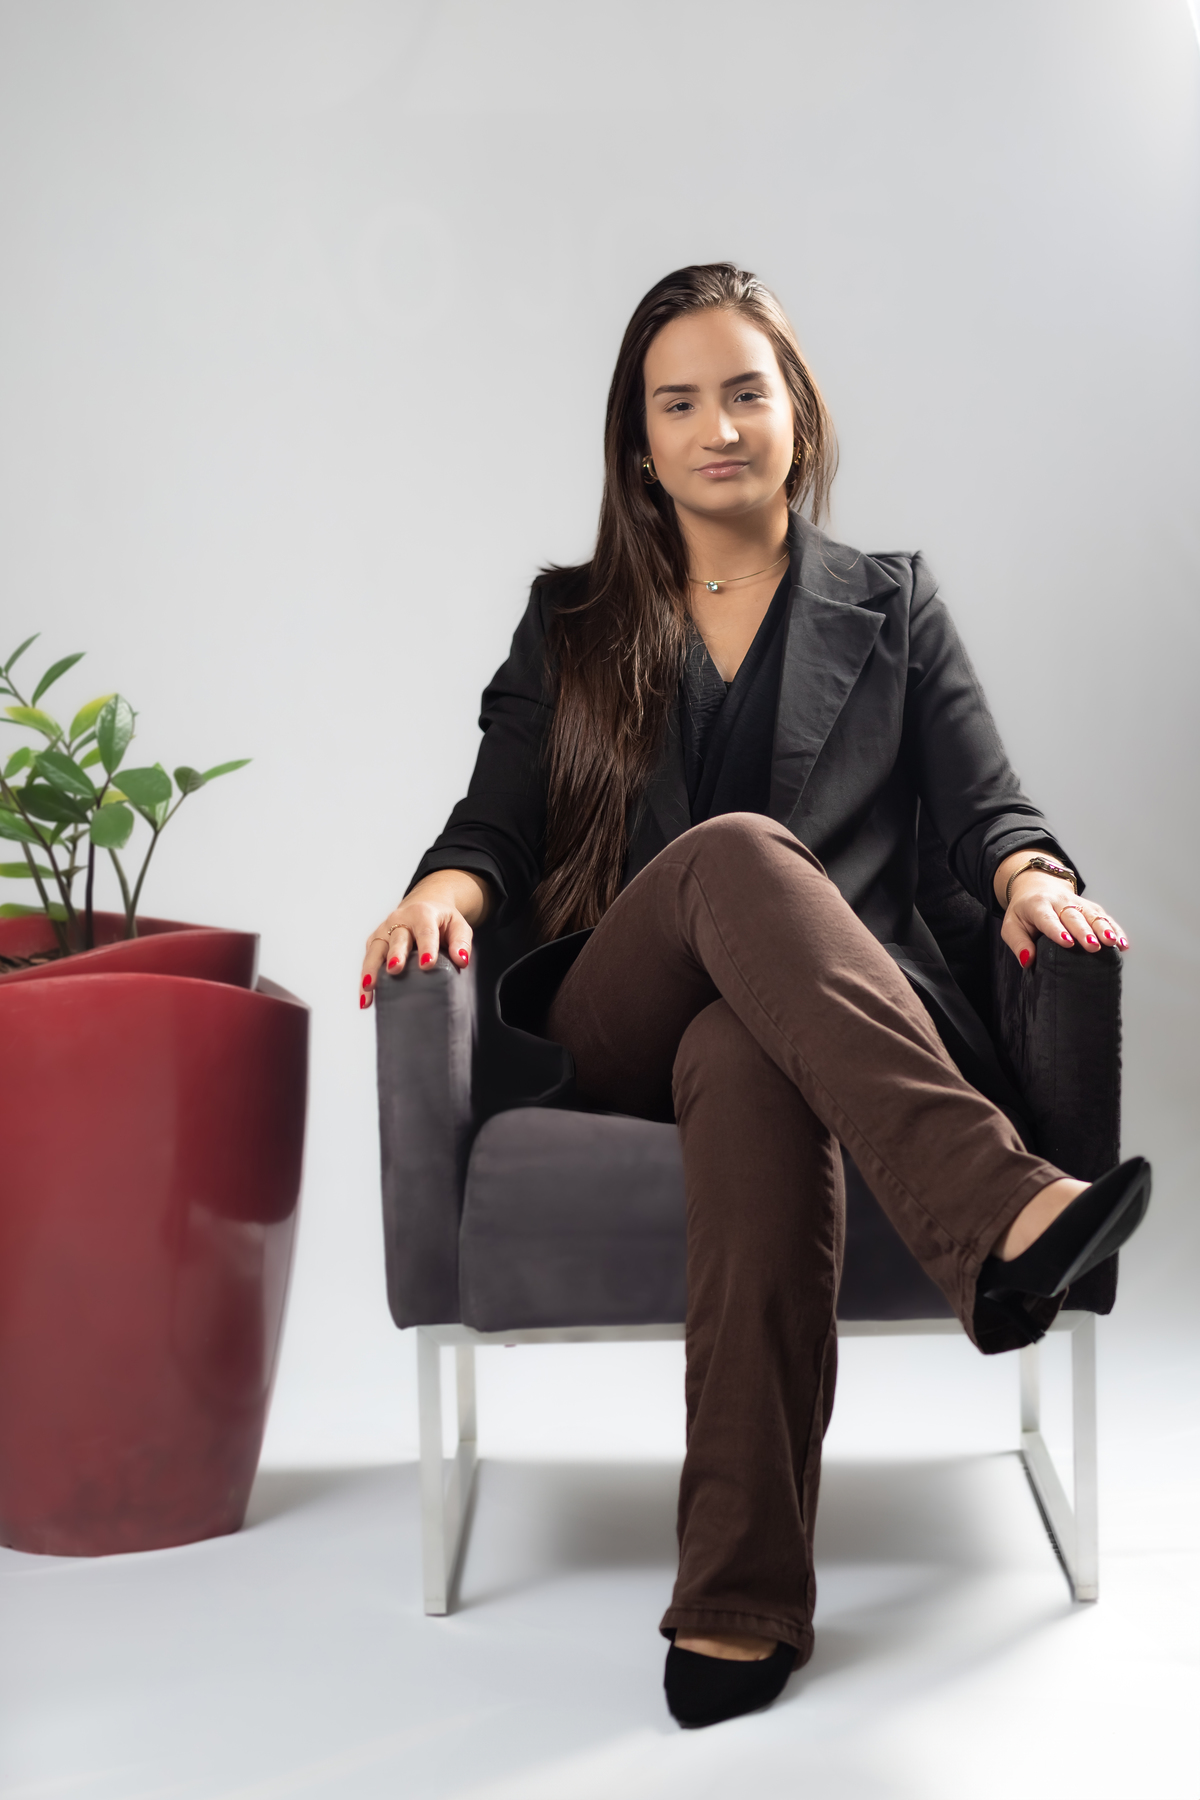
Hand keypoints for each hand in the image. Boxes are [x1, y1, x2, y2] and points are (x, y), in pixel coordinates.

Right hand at [359, 870, 489, 1009]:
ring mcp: (384, 931)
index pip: (425, 931)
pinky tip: (366, 999)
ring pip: (375, 950)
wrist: (423, 907)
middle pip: (396, 939)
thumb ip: (461, 942)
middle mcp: (399, 920)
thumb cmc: (442, 921)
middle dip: (395, 954)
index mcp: (423, 914)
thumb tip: (462, 961)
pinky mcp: (375, 943)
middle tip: (395, 969)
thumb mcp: (458, 926)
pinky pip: (368, 961)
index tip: (427, 965)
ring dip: (371, 969)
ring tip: (370, 987)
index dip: (427, 947)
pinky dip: (365, 978)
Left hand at [1002, 870, 1129, 968]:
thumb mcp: (1011, 926)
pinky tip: (1123, 944)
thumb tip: (1028, 960)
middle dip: (1084, 932)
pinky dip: (1115, 929)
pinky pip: (1104, 917)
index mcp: (1038, 905)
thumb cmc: (1023, 913)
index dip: (1057, 930)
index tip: (1067, 943)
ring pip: (1092, 915)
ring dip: (1104, 929)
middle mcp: (1060, 902)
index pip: (1048, 918)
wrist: (1037, 888)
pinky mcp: (1090, 907)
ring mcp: (1077, 903)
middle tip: (1092, 947)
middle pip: (1074, 917)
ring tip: (1112, 942)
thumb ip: (1018, 943)